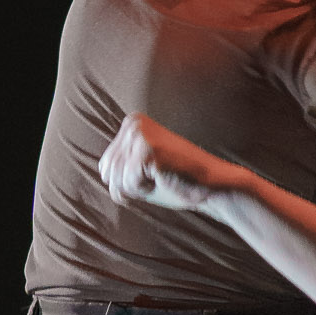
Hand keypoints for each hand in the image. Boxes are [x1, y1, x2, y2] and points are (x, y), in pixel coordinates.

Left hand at [98, 114, 222, 210]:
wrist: (212, 186)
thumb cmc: (178, 183)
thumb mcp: (142, 172)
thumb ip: (120, 169)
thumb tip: (103, 174)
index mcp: (130, 124)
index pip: (105, 168)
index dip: (127, 183)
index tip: (154, 175)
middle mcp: (132, 123)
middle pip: (107, 173)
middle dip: (131, 187)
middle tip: (159, 178)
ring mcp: (139, 134)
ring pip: (117, 181)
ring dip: (139, 189)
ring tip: (163, 178)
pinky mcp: (147, 150)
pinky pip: (129, 185)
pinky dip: (146, 191)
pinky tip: (165, 179)